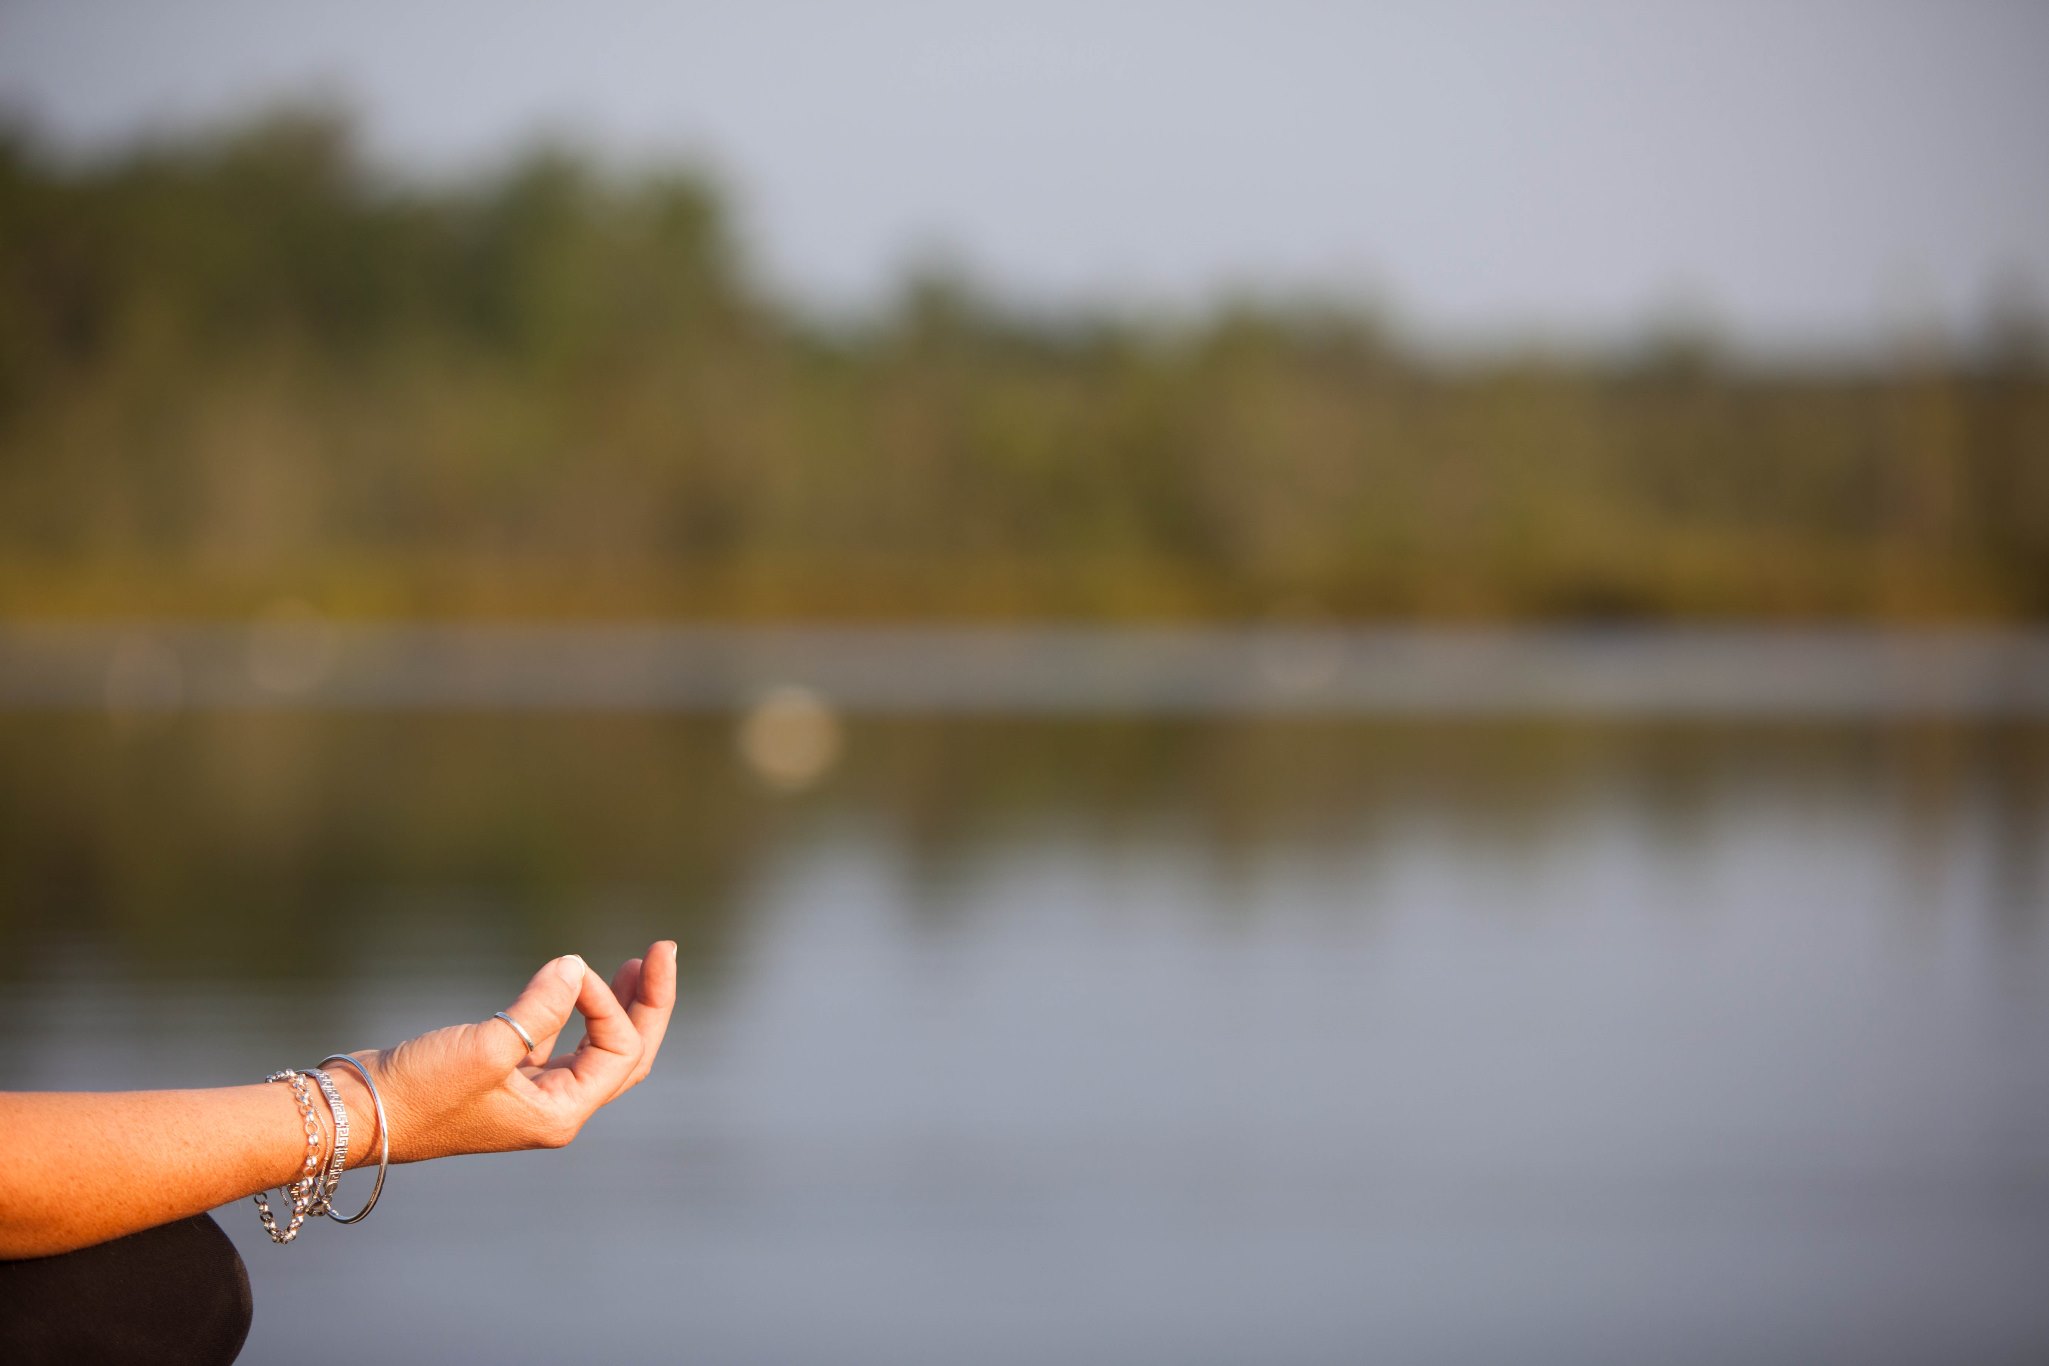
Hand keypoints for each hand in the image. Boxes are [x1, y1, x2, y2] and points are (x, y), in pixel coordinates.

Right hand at [330, 942, 677, 1164]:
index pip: (617, 1050)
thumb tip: (576, 967)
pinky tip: (576, 984)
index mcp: (561, 1113)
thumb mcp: (485, 1047)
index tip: (569, 969)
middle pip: (627, 1055)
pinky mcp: (506, 1077)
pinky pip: (562, 1043)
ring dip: (619, 1005)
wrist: (359, 1112)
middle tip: (663, 950)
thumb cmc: (420, 1091)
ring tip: (639, 964)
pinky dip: (577, 1012)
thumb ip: (540, 1008)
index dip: (605, 1003)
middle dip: (648, 1004)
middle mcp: (556, 1108)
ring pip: (598, 1048)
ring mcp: (533, 1094)